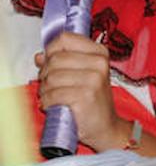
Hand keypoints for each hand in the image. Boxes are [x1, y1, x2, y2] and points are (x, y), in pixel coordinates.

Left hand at [35, 32, 122, 150]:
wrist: (105, 126)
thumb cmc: (92, 101)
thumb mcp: (81, 75)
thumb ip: (61, 62)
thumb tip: (40, 56)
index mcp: (99, 54)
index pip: (65, 39)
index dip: (51, 50)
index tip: (51, 62)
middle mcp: (99, 64)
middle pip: (54, 59)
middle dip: (45, 74)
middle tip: (51, 86)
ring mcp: (94, 79)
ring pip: (51, 77)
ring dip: (45, 90)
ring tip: (54, 97)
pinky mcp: (85, 95)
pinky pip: (52, 94)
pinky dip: (48, 102)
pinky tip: (55, 105)